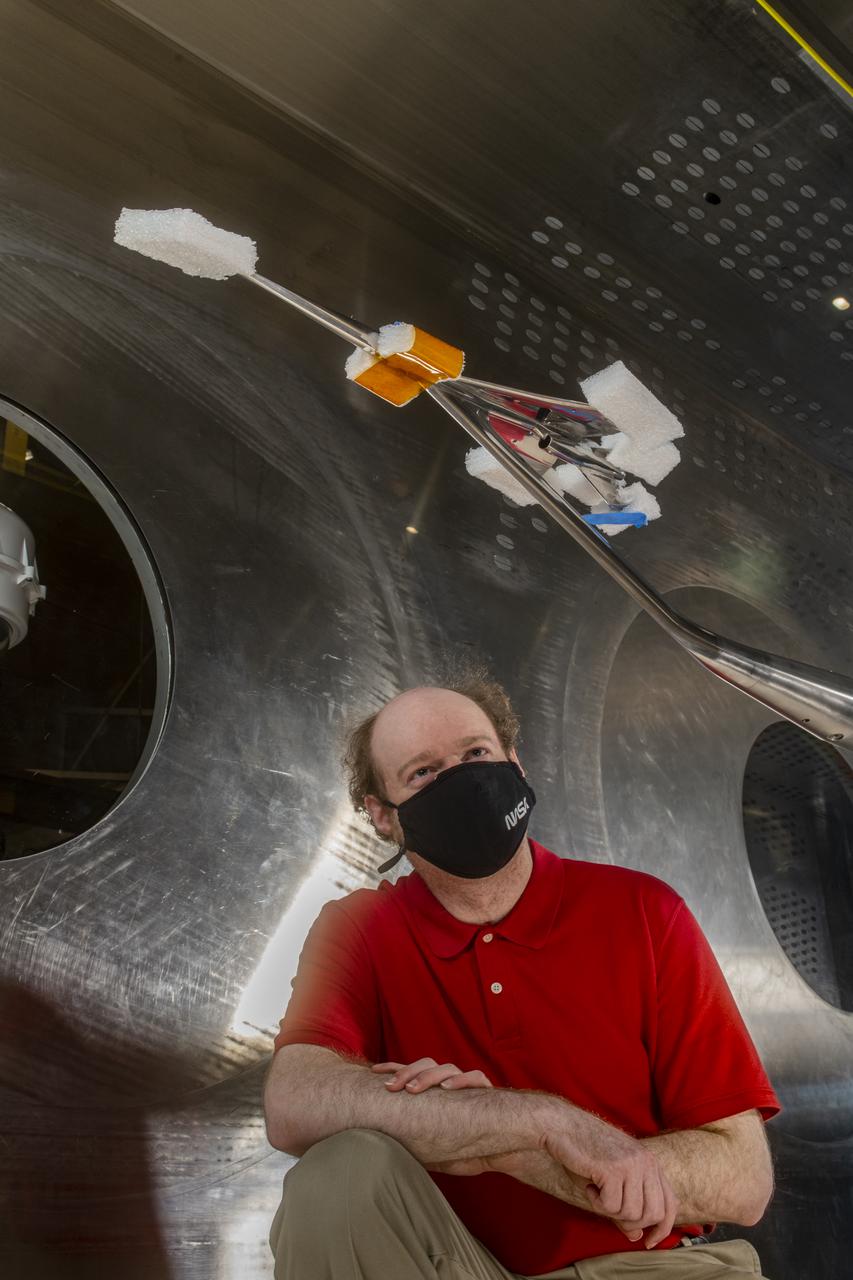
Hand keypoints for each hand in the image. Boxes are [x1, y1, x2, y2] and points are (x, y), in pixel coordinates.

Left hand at [371, 1057, 494, 1175]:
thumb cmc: (461, 1149)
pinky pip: (476, 1078)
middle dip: (407, 1072)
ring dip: (429, 1076)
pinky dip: (462, 1080)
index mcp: (434, 1091)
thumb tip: (383, 1146)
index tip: (374, 1071)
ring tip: (414, 1089)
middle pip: (426, 1065)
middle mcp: (449, 1083)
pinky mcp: (485, 1092)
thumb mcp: (430, 1144)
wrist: (499, 1153)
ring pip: (447, 1068)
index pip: (411, 1072)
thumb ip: (412, 1139)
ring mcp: (467, 1085)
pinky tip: (448, 1088)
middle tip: (392, 1087)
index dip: (393, 1068)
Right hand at [543, 1116, 677, 1248]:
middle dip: (632, 1222)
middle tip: (609, 1208)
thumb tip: (636, 1236)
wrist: (562, 1126)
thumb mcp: (610, 1182)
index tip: (647, 1241)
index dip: (662, 1228)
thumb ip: (625, 1208)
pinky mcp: (614, 1169)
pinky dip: (596, 1202)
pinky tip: (589, 1184)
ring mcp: (632, 1164)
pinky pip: (611, 1206)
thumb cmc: (584, 1153)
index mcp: (650, 1162)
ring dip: (610, 1210)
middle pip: (654, 1214)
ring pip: (632, 1213)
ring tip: (596, 1190)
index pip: (670, 1203)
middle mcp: (646, 1162)